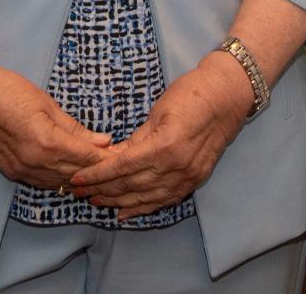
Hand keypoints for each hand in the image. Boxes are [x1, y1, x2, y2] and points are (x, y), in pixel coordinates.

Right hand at [0, 60, 110, 189]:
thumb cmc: (8, 91)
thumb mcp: (46, 104)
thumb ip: (75, 127)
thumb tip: (102, 141)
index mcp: (47, 143)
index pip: (88, 158)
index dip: (108, 159)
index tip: (126, 157)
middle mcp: (35, 163)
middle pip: (77, 174)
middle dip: (100, 171)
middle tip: (119, 166)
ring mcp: (22, 171)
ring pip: (61, 183)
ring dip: (82, 179)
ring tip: (100, 173)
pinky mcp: (12, 173)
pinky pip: (44, 183)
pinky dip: (61, 179)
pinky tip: (73, 174)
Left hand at [68, 52, 255, 219]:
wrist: (228, 96)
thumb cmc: (191, 94)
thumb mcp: (157, 112)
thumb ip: (136, 139)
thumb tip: (111, 157)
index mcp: (164, 146)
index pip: (122, 167)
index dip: (97, 175)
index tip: (78, 178)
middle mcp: (176, 167)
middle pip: (131, 186)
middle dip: (102, 190)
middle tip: (79, 192)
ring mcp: (188, 177)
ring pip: (146, 197)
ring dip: (119, 202)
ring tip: (97, 202)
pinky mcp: (195, 180)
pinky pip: (165, 200)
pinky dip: (144, 208)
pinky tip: (126, 212)